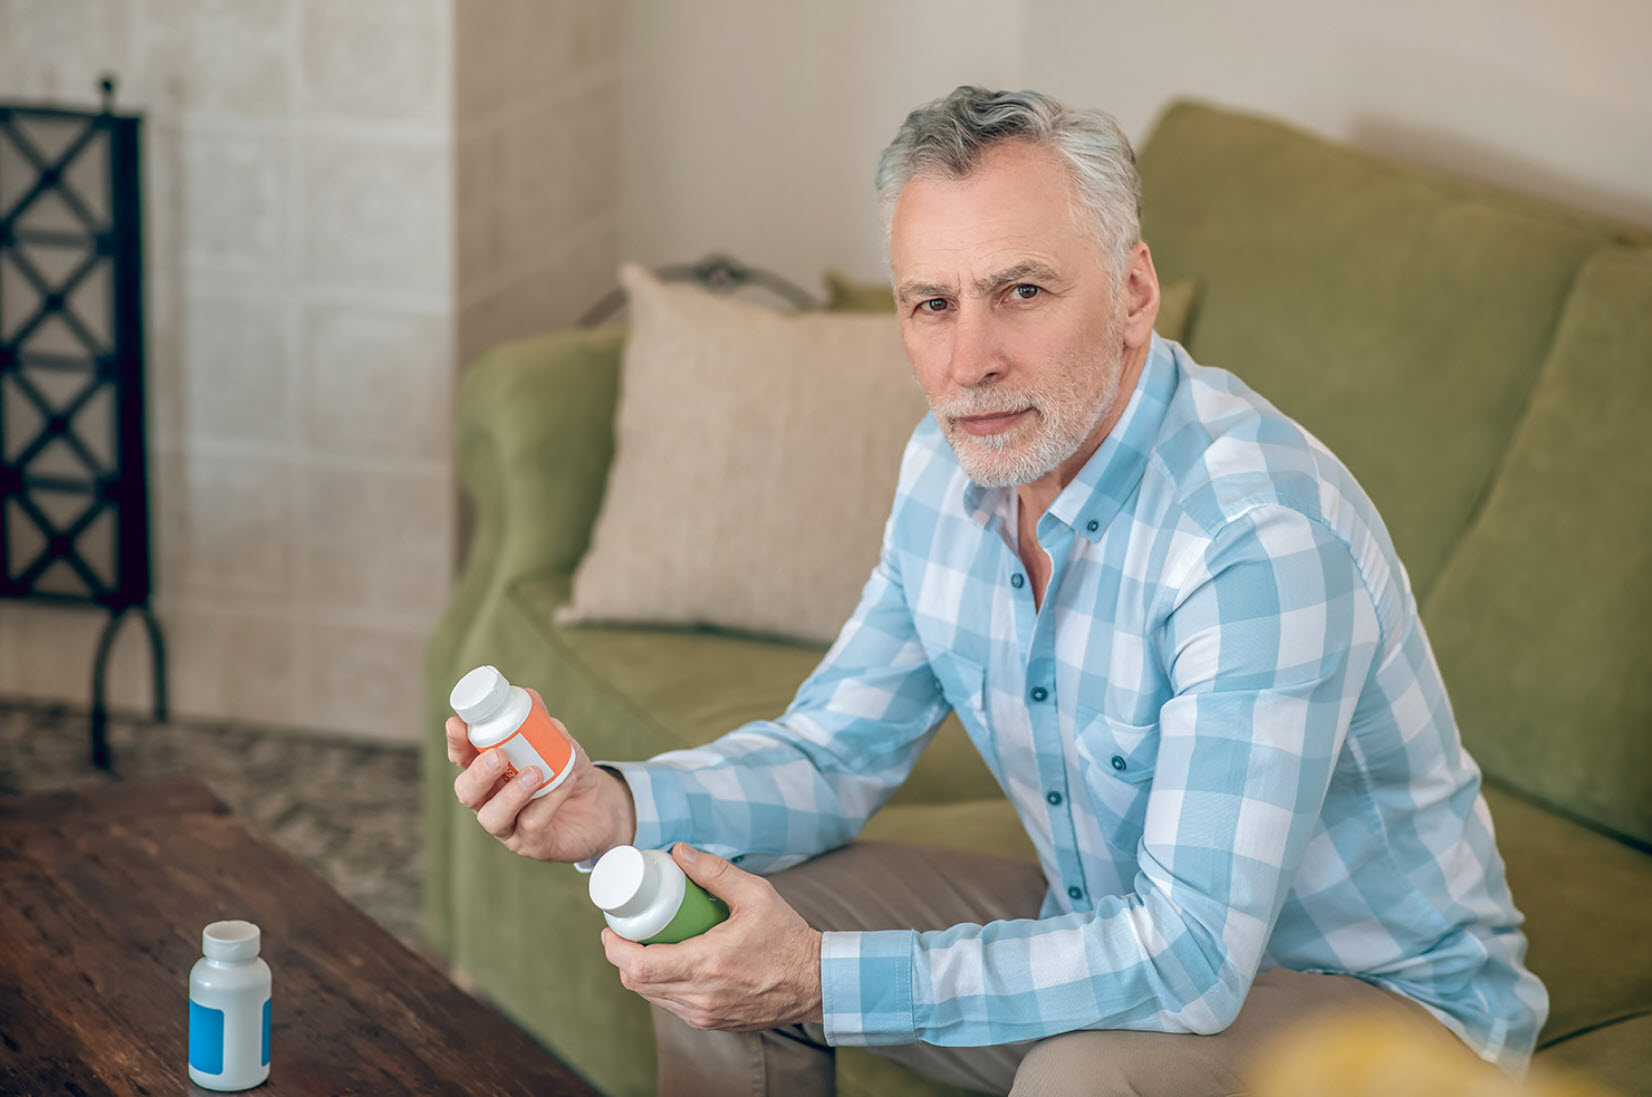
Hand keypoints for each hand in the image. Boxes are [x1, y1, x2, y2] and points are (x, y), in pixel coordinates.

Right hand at [448, 687, 636, 862]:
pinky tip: (565, 782)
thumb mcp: (559, 744)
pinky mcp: (533, 844)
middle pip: (467, 792)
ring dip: (511, 793)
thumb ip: (542, 725)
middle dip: (477, 773)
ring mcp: (510, 827)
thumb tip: (529, 696)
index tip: (458, 724)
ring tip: (535, 773)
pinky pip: (532, 825)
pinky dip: (548, 802)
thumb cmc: (570, 773)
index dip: (456, 744)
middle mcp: (492, 801)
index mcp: (491, 774)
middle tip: (498, 755)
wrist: (604, 807)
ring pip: (492, 817)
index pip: (463, 759)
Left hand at [601, 843, 822, 1030]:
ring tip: (647, 943)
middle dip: (622, 956)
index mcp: (707, 964)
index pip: (639, 966)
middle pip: (637, 983)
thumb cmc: (787, 937)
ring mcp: (705, 1014)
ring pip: (651, 996)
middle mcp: (701, 996)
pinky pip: (670, 1005)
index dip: (615, 947)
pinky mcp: (711, 1023)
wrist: (815, 981)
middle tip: (626, 930)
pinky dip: (661, 985)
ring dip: (640, 972)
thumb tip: (678, 852)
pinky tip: (671, 962)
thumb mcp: (756, 894)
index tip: (612, 928)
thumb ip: (714, 871)